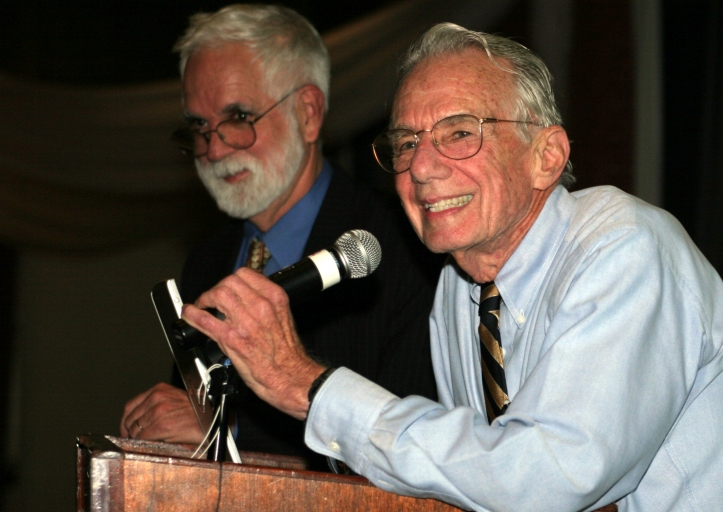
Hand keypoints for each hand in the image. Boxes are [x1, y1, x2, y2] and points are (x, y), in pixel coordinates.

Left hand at [120, 382, 203, 443]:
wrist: (209, 420)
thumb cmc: (195, 412)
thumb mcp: (174, 399)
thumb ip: (156, 405)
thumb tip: (138, 420)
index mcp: (158, 390)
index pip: (131, 405)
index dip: (125, 420)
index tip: (126, 428)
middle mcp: (157, 398)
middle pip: (131, 418)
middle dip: (129, 431)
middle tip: (132, 439)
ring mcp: (159, 411)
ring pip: (135, 429)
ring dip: (136, 438)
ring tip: (142, 442)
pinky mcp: (162, 426)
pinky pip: (143, 437)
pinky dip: (143, 442)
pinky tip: (149, 444)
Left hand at [181, 267, 325, 419]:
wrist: (289, 374)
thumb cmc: (287, 351)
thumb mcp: (283, 316)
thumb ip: (266, 304)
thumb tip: (245, 297)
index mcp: (275, 298)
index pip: (246, 274)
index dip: (231, 279)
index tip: (227, 286)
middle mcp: (261, 306)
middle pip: (229, 282)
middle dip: (217, 288)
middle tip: (213, 298)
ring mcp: (244, 321)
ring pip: (217, 294)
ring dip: (205, 298)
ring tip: (202, 305)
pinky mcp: (231, 338)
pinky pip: (205, 319)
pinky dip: (192, 314)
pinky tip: (189, 313)